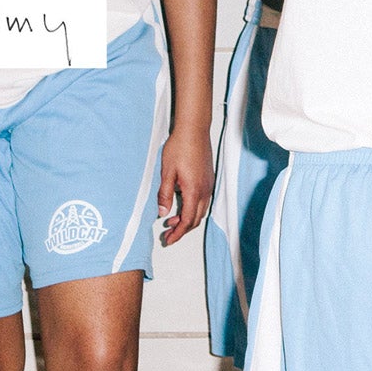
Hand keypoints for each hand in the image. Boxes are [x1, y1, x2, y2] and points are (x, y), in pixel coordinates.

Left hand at [157, 125, 213, 244]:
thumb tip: (162, 213)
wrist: (194, 130)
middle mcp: (205, 190)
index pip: (188, 220)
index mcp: (194, 191)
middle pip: (196, 219)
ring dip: (188, 219)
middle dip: (182, 229)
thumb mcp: (167, 172)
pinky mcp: (208, 179)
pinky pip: (203, 201)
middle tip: (168, 233)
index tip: (168, 240)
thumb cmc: (179, 148)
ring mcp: (208, 185)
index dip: (178, 233)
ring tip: (172, 220)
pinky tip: (182, 204)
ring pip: (201, 210)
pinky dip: (193, 209)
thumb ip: (165, 194)